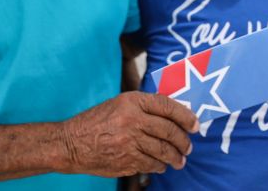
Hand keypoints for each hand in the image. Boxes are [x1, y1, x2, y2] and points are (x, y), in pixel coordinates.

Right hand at [61, 92, 198, 177]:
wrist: (72, 143)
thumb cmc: (97, 121)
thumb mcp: (119, 104)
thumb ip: (144, 107)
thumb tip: (175, 115)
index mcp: (132, 101)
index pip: (167, 106)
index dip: (185, 116)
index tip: (195, 124)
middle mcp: (132, 120)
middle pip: (168, 130)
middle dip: (183, 141)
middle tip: (188, 146)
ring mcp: (129, 142)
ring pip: (163, 150)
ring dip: (175, 157)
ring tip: (180, 159)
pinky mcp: (126, 161)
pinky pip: (151, 164)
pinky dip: (160, 166)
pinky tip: (162, 165)